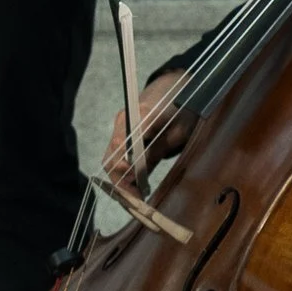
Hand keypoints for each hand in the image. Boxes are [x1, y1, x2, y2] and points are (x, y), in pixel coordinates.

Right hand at [103, 73, 184, 203]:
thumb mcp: (177, 133)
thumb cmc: (181, 110)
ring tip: (137, 197)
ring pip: (110, 159)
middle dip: (122, 181)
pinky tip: (135, 187)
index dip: (124, 167)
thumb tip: (139, 175)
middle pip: (112, 155)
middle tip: (138, 200)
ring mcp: (120, 127)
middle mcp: (124, 120)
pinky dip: (122, 174)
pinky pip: (115, 157)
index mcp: (139, 115)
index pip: (122, 144)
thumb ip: (156, 151)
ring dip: (121, 181)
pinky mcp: (120, 135)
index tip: (133, 186)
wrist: (175, 91)